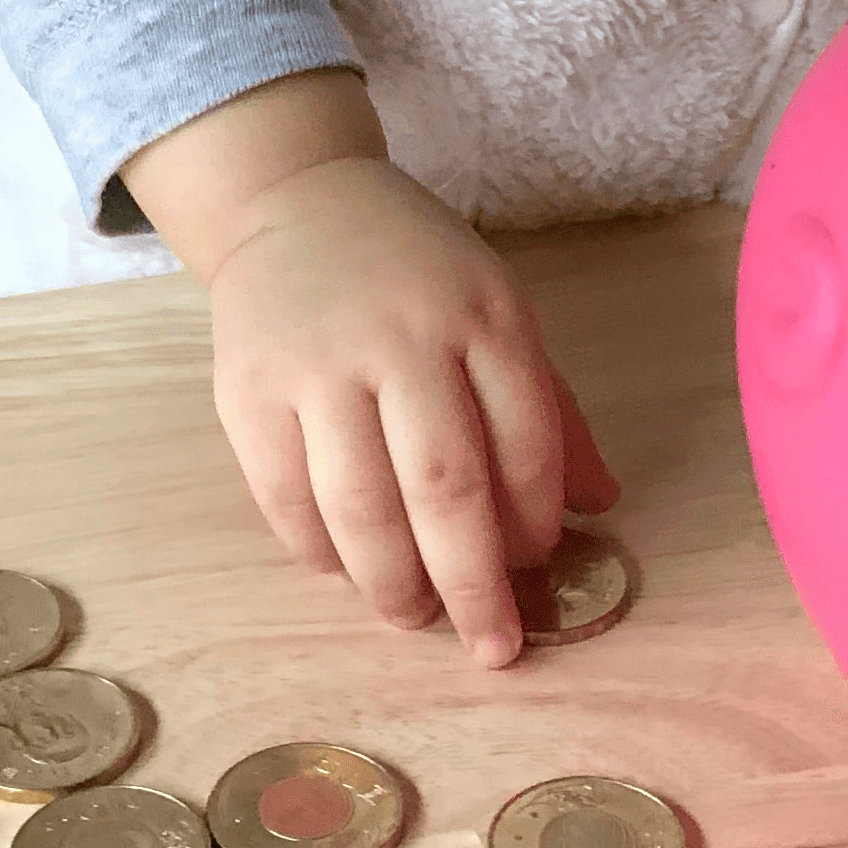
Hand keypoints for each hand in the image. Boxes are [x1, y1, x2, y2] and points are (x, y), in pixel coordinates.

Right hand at [204, 155, 619, 666]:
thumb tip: (601, 504)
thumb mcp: (496, 310)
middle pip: (444, 487)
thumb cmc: (415, 273)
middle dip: (473, 583)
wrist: (295, 201)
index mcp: (483, 315)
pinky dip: (318, 551)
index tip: (534, 569)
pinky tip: (344, 569)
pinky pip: (285, 496)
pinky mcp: (246, 390)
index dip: (535, 523)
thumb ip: (548, 407)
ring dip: (392, 582)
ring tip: (412, 616)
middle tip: (491, 647)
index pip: (524, 442)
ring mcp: (317, 364)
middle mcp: (401, 338)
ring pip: (360, 505)